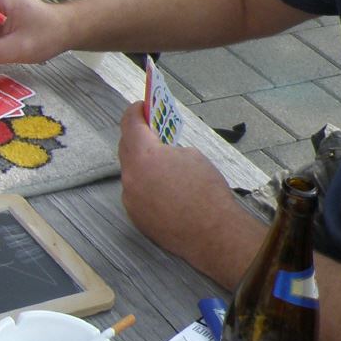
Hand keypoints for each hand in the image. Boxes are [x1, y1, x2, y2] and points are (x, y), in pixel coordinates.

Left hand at [116, 102, 231, 260]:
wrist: (214, 234)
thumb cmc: (207, 190)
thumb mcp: (191, 155)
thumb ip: (169, 149)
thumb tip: (162, 153)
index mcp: (143, 156)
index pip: (130, 125)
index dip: (135, 112)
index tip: (141, 106)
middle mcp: (129, 177)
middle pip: (126, 148)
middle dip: (137, 137)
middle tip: (149, 131)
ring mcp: (130, 200)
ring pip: (131, 174)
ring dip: (141, 165)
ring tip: (157, 161)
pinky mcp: (136, 218)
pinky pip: (137, 194)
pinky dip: (145, 187)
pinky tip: (162, 188)